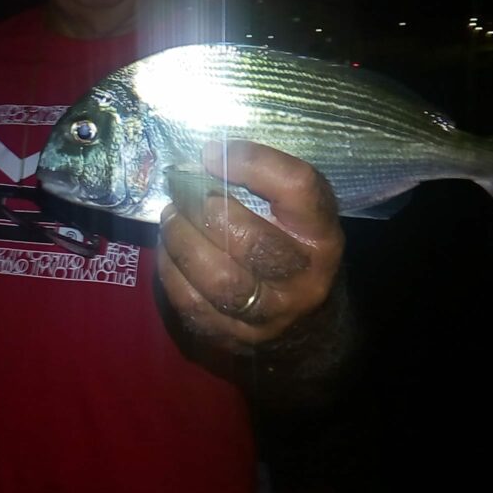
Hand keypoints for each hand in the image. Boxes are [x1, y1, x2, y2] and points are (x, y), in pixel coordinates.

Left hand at [158, 140, 344, 349]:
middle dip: (204, 208)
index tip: (210, 153)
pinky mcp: (237, 339)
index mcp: (323, 235)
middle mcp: (304, 279)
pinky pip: (194, 305)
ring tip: (170, 216)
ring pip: (219, 279)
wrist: (306, 324)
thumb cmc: (294, 249)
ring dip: (182, 240)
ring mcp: (270, 315)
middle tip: (180, 187)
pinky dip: (172, 272)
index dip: (253, 164)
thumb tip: (204, 156)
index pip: (298, 189)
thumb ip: (266, 183)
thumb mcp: (299, 214)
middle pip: (251, 240)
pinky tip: (169, 250)